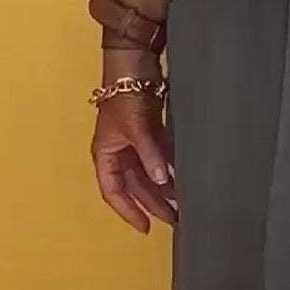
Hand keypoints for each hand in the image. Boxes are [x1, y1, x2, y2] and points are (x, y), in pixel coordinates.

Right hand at [91, 89, 176, 232]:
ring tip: (183, 204)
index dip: (129, 211)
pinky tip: (184, 180)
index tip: (146, 227)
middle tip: (175, 219)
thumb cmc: (124, 94)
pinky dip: (170, 170)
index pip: (113, 192)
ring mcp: (134, 143)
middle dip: (153, 203)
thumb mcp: (136, 127)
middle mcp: (118, 152)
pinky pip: (160, 158)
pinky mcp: (150, 132)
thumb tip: (162, 180)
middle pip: (135, 186)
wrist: (134, 62)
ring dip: (164, 189)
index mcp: (105, 154)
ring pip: (149, 174)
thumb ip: (150, 154)